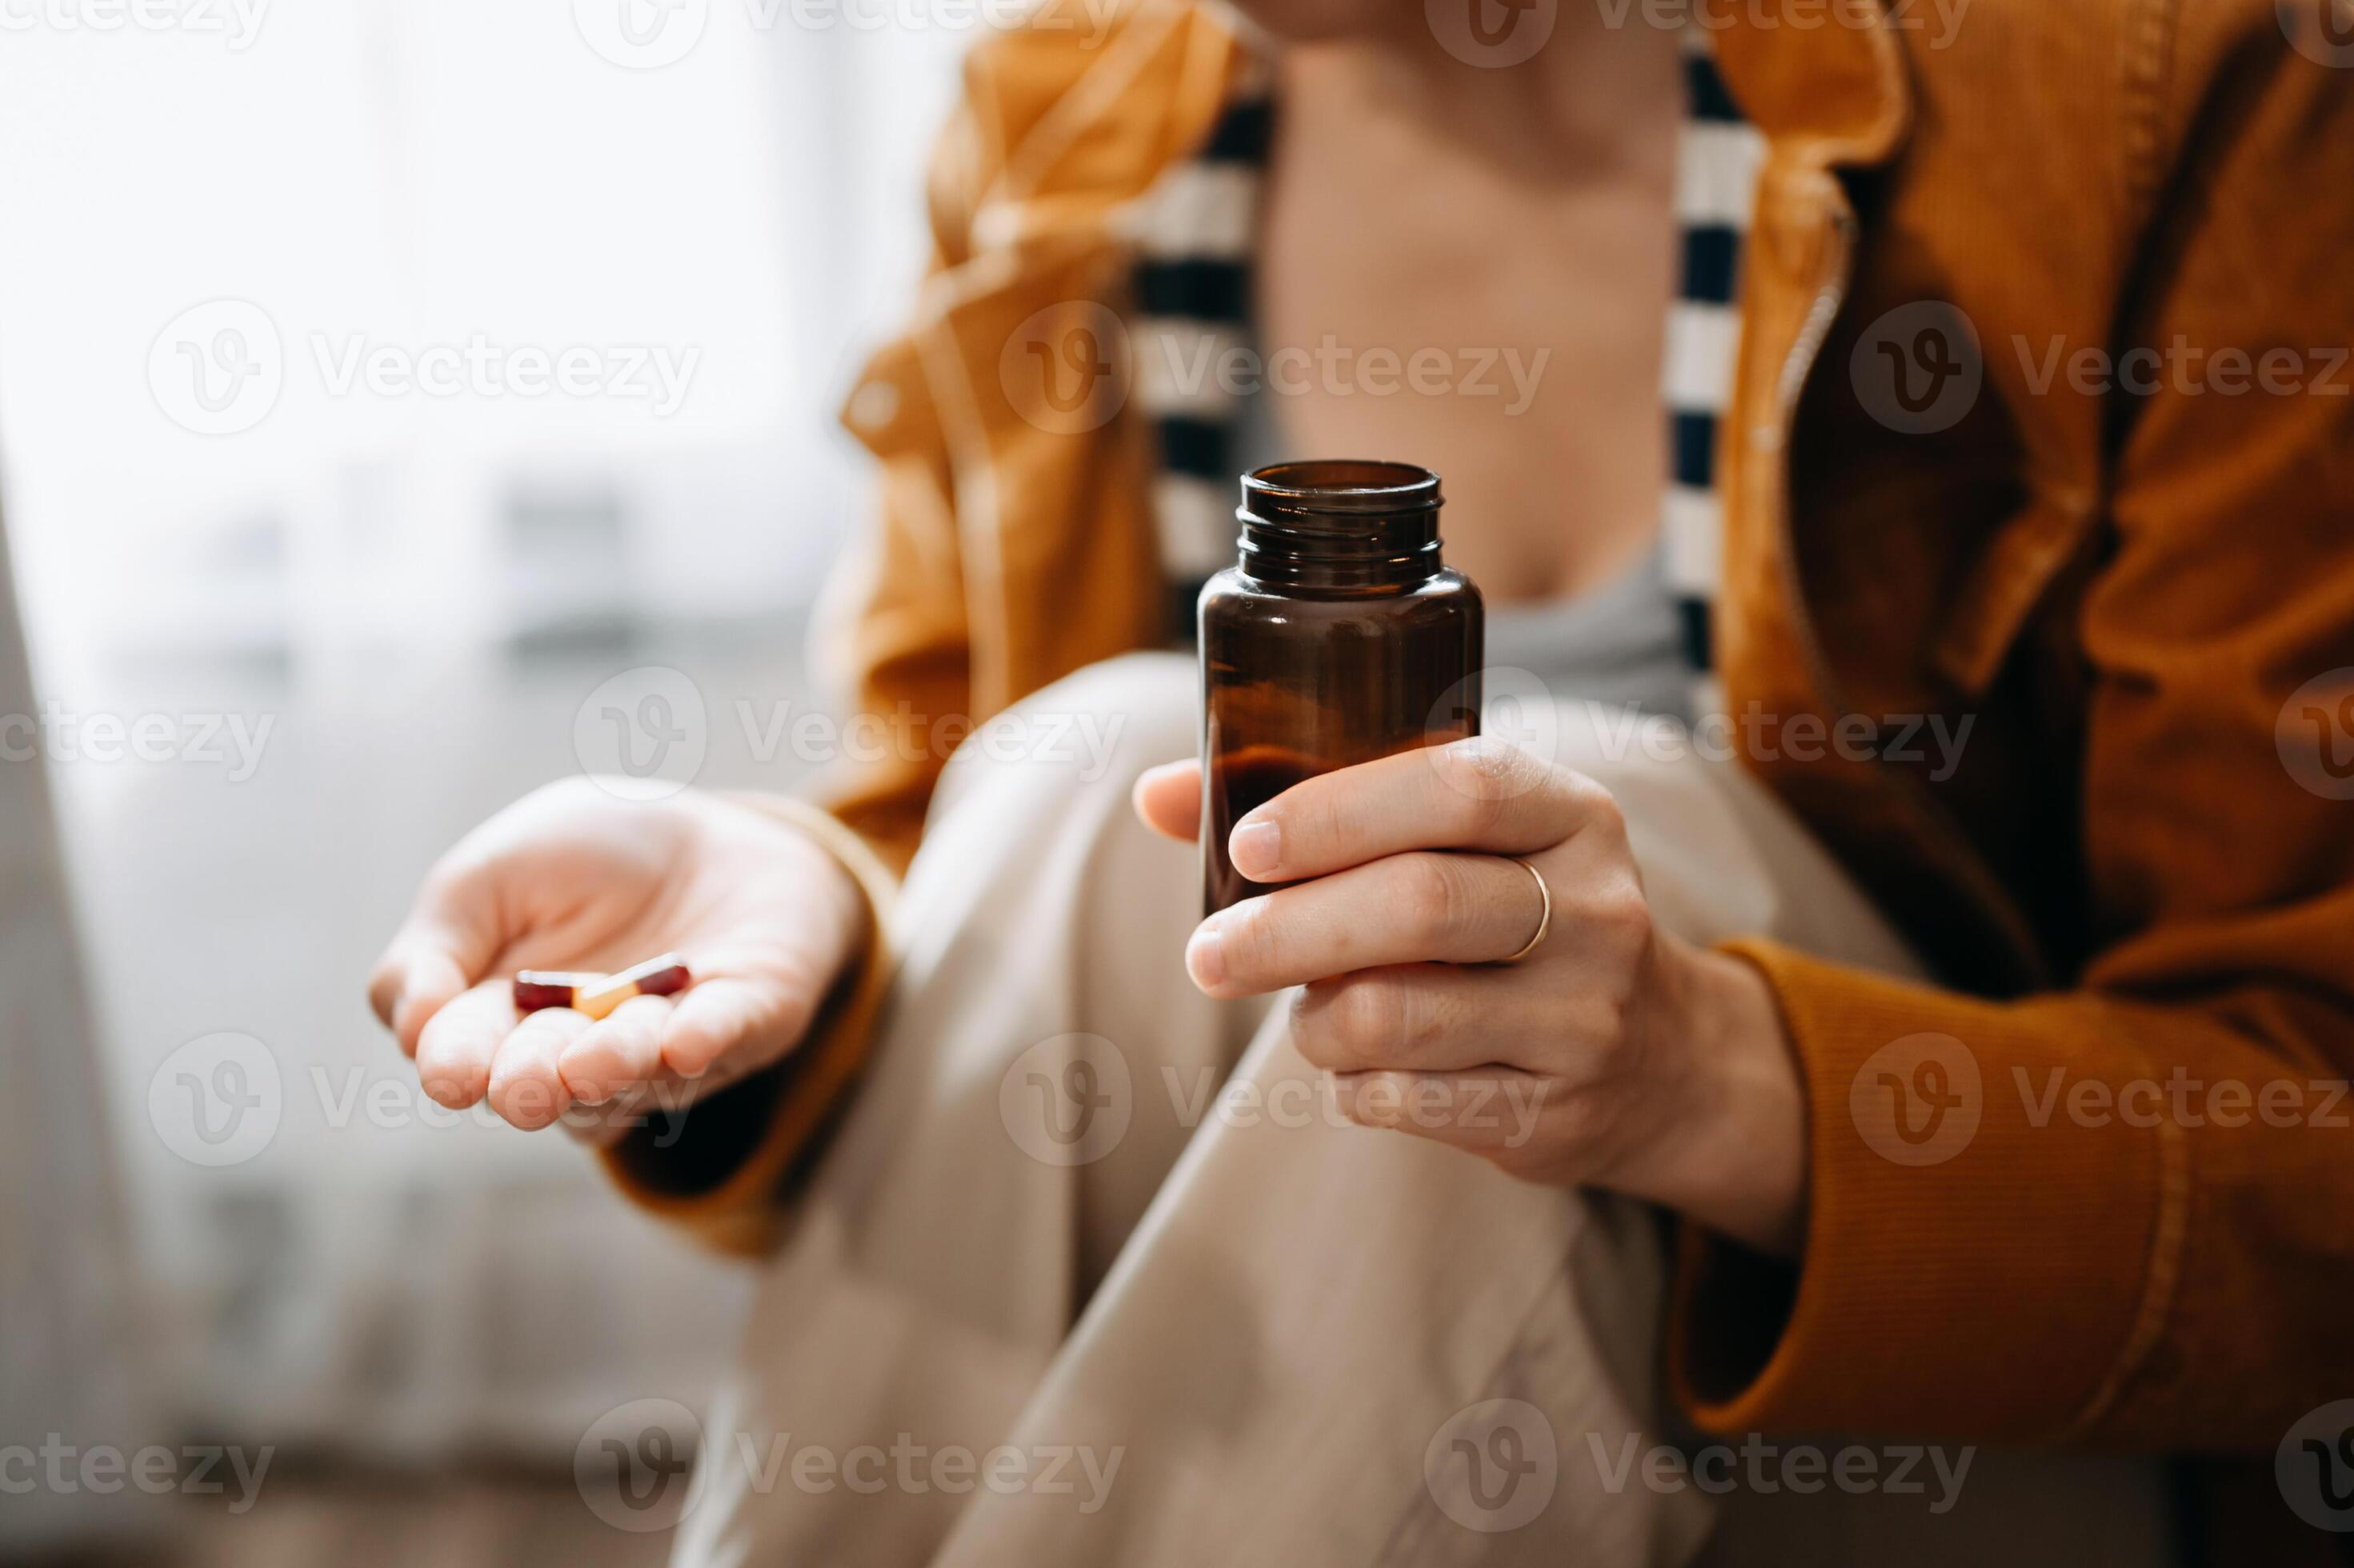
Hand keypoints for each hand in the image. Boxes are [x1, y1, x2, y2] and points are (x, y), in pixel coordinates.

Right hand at [367, 777, 865, 1144]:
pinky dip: (704, 1041)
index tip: (449, 1073)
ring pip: (634, 1079)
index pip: (466, 1054)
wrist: (710, 830)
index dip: (456, 1065)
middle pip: (547, 1087)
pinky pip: (726, 1037)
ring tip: (598, 1058)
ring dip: (614, 1067)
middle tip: (522, 1087)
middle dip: (532, 1085)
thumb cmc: (585, 855)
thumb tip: (409, 1027)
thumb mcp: (489, 876)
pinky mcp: (746, 1021)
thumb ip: (437, 945)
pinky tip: (684, 1041)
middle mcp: (578, 1054)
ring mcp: (664, 1048)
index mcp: (501, 1021)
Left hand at [1134, 738, 1804, 1253]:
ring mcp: (1584, 1016)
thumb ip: (1319, 809)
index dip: (1340, 813)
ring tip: (1302, 1011)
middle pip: (1419, 905)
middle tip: (1208, 954)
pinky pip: (1407, 1102)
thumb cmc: (1514, 917)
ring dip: (1315, 1018)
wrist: (1663, 1060)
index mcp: (1570, 813)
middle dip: (1288, 931)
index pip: (1459, 788)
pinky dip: (1352, 1083)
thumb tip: (1156, 794)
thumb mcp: (1458, 845)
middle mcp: (1596, 907)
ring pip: (1399, 1014)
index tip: (1247, 844)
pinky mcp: (1555, 1112)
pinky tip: (1357, 1064)